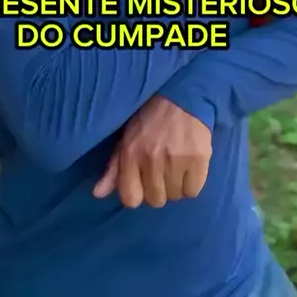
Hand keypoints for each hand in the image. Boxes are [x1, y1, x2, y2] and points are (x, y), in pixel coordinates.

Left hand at [93, 96, 211, 208]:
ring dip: (175, 186)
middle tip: (162, 171)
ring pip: (174, 196)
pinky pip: (193, 191)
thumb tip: (97, 193)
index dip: (137, 194)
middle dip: (158, 189)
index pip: (131, 199)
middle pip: (155, 200)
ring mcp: (176, 160)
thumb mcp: (126, 138)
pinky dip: (191, 184)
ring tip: (176, 167)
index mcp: (130, 153)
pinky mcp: (198, 159)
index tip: (143, 183)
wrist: (182, 97)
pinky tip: (189, 168)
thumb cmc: (149, 118)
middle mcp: (152, 159)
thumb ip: (113, 168)